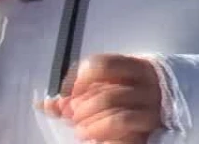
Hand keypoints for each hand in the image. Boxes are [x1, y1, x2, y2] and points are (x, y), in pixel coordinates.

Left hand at [41, 54, 163, 143]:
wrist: (151, 126)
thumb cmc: (126, 105)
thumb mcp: (103, 95)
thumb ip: (77, 97)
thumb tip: (47, 104)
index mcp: (134, 68)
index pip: (103, 64)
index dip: (79, 79)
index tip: (67, 95)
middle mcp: (145, 84)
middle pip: (105, 89)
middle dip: (80, 106)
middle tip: (71, 116)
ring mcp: (150, 104)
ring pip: (112, 104)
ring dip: (88, 119)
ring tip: (79, 129)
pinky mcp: (150, 124)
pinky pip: (121, 121)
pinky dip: (100, 128)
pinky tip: (90, 134)